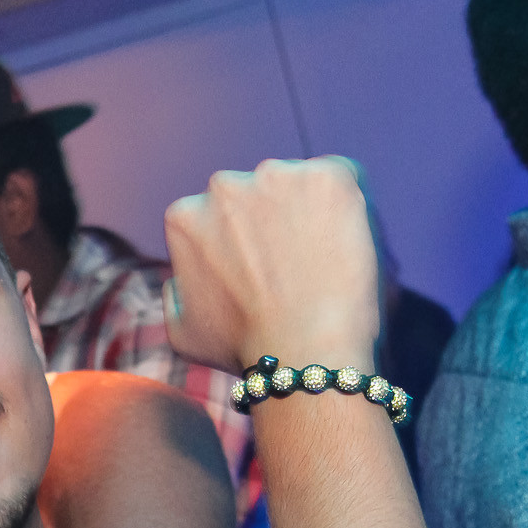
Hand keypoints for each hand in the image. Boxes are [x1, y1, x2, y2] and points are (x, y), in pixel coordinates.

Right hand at [162, 156, 380, 373]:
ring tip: (326, 263)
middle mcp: (223, 185)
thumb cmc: (246, 352)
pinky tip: (349, 249)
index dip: (246, 244)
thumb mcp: (184, 332)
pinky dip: (351, 208)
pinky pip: (342, 181)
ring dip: (311, 212)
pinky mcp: (327, 176)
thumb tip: (178, 280)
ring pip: (299, 185)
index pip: (217, 216)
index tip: (264, 272)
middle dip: (276, 220)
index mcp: (185, 216)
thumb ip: (175, 296)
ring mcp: (276, 175)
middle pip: (256, 194)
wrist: (304, 351)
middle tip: (298, 267)